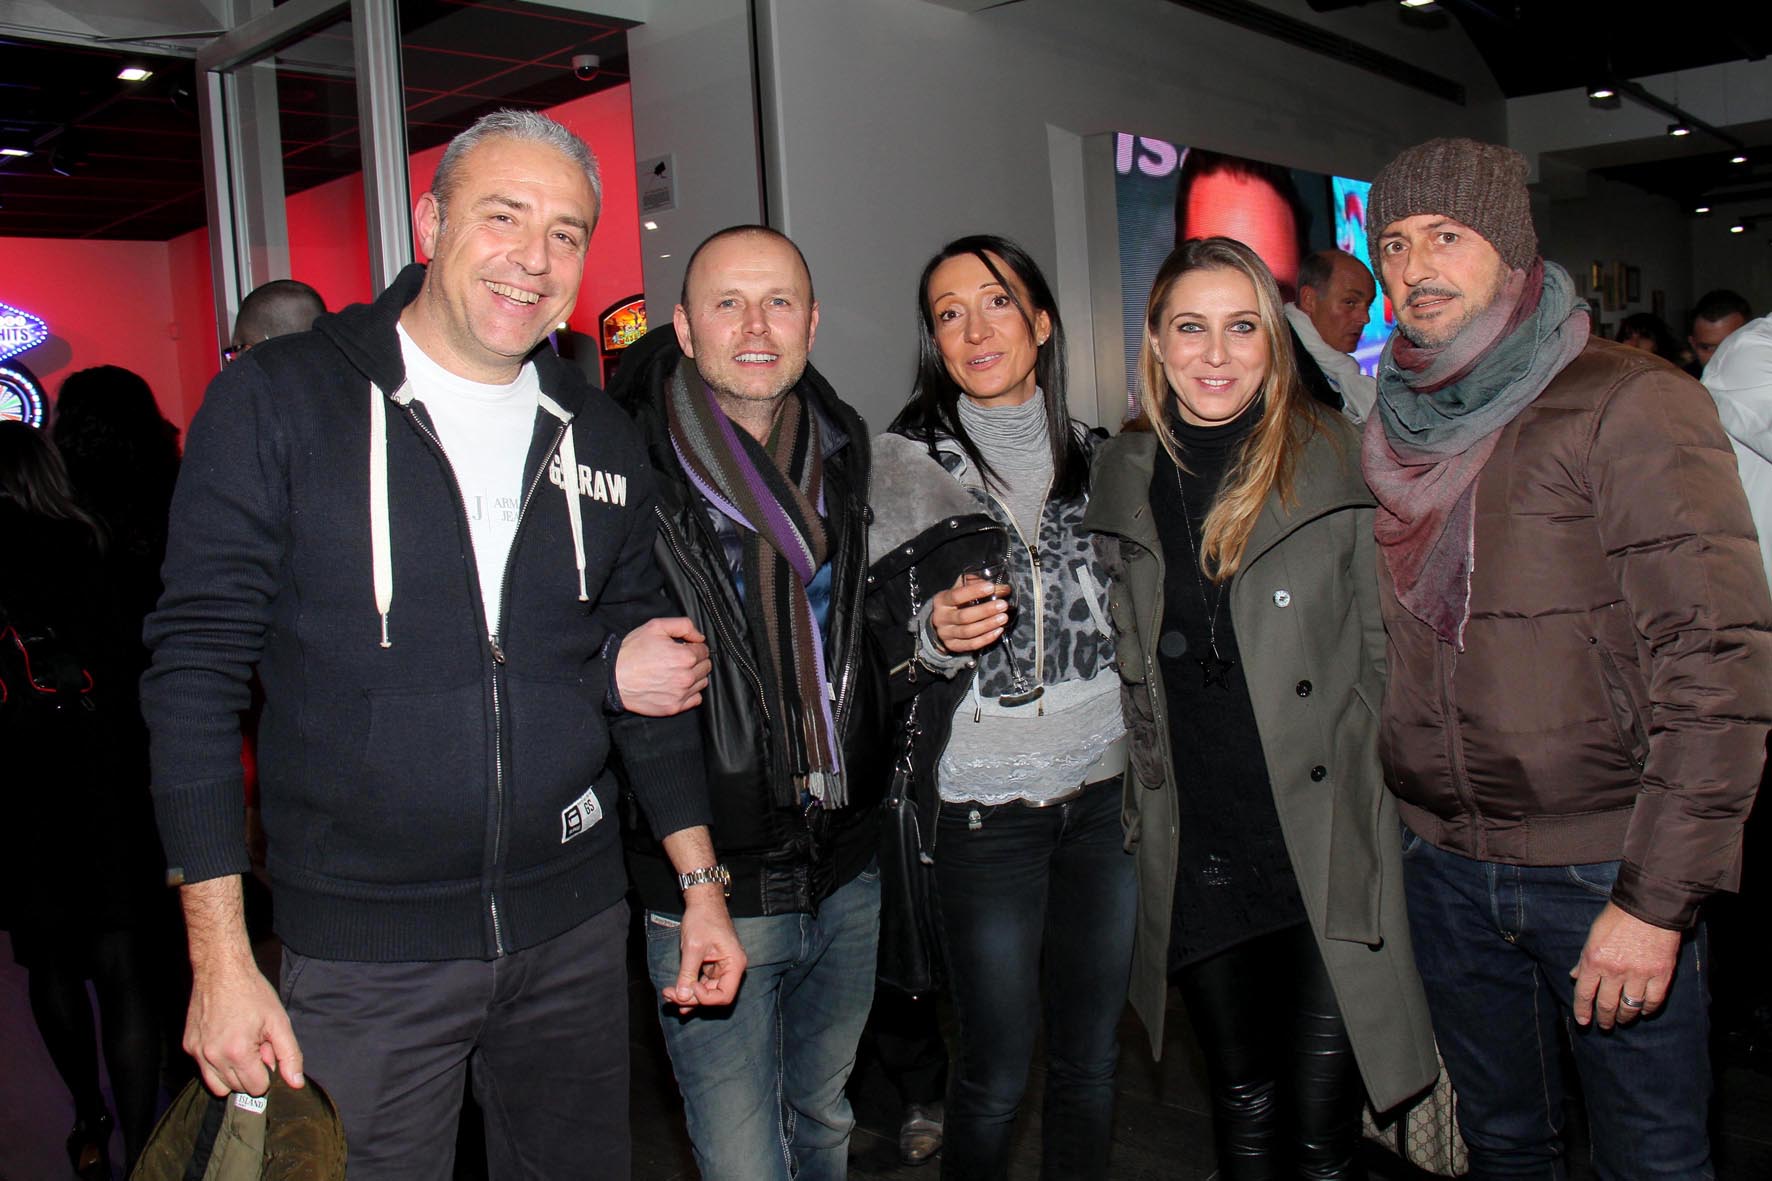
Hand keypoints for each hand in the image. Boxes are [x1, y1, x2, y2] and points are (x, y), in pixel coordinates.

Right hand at [185, 955, 302, 1096]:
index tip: (267, 1051)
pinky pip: (204, 1069)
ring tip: (241, 1045)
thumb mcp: (279, 1022)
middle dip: (250, 1071)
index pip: (257, 1088)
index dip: (267, 1072)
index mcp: (238, 1053)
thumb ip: (290, 1055)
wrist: (222, 970)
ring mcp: (197, 1053)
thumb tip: (296, 1083)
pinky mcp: (188, 1046)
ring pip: (217, 1086)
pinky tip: (226, 1039)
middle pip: (237, 1088)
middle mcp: (213, 1057)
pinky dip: (217, 1063)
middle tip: (255, 1044)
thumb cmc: (253, 993)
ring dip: (232, 1074)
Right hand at [616, 616, 710, 715]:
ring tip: (677, 672)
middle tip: (679, 659)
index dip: (694, 646)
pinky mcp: (674, 707)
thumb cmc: (632, 652)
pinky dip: (691, 692)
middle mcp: (686, 677)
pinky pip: (695, 699)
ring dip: (695, 676)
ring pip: (702, 683)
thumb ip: (683, 626)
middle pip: (705, 667)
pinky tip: (677, 685)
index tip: (684, 647)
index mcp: (685, 657)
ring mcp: (681, 694)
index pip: (704, 650)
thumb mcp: (656, 627)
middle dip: (696, 661)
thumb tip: (700, 636)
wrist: (613, 678)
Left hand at [661, 888, 746, 1011]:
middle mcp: (731, 968)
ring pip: (706, 991)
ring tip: (668, 995)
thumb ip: (687, 973)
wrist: (702, 902)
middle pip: (714, 995)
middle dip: (691, 998)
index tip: (688, 988)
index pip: (724, 995)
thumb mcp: (693, 947)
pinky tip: (676, 995)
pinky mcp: (711, 966)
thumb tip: (682, 997)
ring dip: (687, 995)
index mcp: (734, 964)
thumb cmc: (703, 919)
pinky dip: (689, 988)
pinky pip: (702, 983)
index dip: (705, 998)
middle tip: (670, 995)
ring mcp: (721, 968)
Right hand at [930, 574, 1011, 653]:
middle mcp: (941, 618)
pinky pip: (971, 644)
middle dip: (985, 610)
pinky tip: (998, 631)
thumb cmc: (955, 603)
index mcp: (942, 600)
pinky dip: (986, 638)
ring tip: (1003, 618)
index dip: (974, 592)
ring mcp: (946, 634)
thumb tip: (1000, 587)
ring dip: (988, 625)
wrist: (941, 623)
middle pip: (964, 616)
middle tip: (1002, 605)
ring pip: (968, 632)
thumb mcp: (959, 589)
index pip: (957, 596)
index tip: (991, 588)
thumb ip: (976, 584)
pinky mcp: (953, 646)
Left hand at [1570, 902, 1681, 1028]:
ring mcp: (1639, 974)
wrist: (1649, 905)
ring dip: (1625, 1017)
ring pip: (1630, 1006)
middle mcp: (1615, 971)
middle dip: (1604, 1018)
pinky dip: (1648, 1009)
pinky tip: (1644, 1012)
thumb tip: (1575, 976)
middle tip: (1605, 1025)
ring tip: (1623, 1021)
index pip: (1584, 993)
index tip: (1583, 1022)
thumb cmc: (1617, 917)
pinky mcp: (1661, 974)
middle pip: (1607, 1004)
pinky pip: (1653, 1000)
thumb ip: (1584, 958)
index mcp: (1594, 960)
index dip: (1582, 1011)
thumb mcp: (1593, 935)